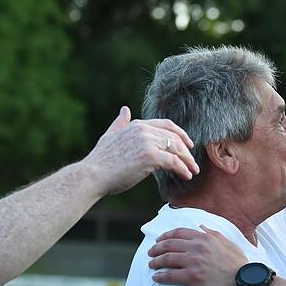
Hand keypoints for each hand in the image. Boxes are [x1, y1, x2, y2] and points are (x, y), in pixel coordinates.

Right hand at [80, 106, 199, 195]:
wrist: (92, 174)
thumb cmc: (101, 160)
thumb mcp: (110, 135)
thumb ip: (120, 123)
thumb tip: (124, 110)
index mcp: (137, 125)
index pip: (167, 125)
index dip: (181, 134)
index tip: (189, 144)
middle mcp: (144, 130)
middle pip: (175, 138)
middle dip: (187, 151)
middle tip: (193, 163)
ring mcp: (148, 142)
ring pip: (177, 150)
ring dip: (188, 162)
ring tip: (193, 171)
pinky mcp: (150, 156)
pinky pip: (174, 162)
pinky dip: (183, 169)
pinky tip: (186, 176)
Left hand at [147, 225, 247, 285]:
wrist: (246, 282)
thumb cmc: (240, 265)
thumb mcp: (229, 244)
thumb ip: (214, 234)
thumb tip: (202, 226)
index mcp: (205, 238)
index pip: (179, 233)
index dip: (166, 236)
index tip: (159, 240)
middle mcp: (198, 247)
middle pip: (169, 245)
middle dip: (156, 248)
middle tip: (151, 253)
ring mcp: (194, 262)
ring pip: (167, 259)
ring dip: (156, 262)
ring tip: (151, 265)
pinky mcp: (193, 277)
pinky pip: (170, 276)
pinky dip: (160, 276)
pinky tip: (156, 278)